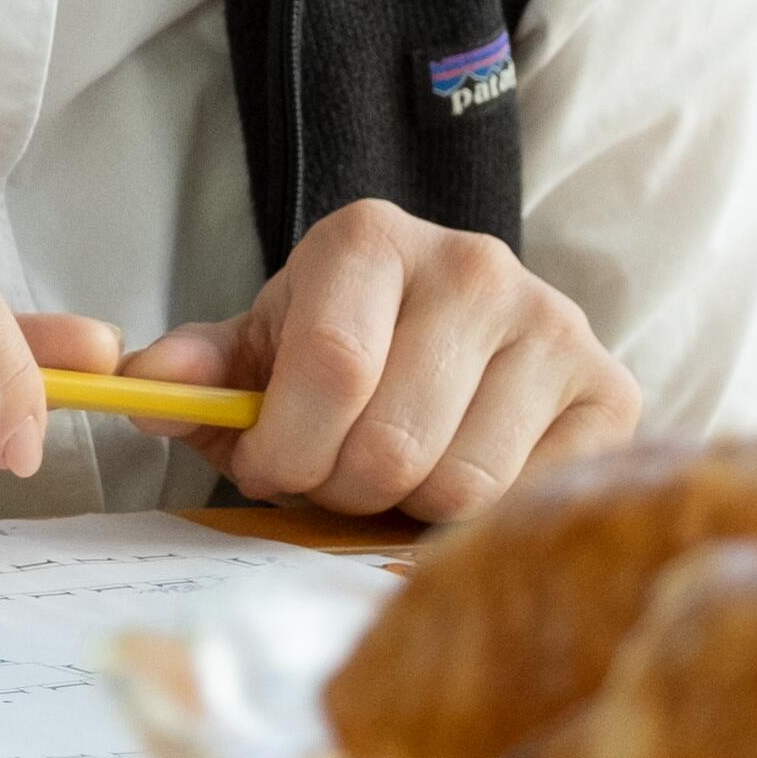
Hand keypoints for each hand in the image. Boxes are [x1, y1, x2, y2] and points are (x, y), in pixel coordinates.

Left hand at [126, 202, 638, 520]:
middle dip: (340, 489)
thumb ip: (199, 369)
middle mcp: (473, 265)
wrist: (463, 335)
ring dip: (407, 510)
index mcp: (369, 239)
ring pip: (462, 483)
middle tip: (331, 482)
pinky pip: (530, 499)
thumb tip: (145, 387)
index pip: (331, 369)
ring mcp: (553, 325)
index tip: (267, 469)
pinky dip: (479, 519)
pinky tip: (458, 481)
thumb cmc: (345, 346)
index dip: (287, 448)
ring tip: (393, 476)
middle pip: (393, 441)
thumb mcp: (264, 346)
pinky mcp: (611, 392)